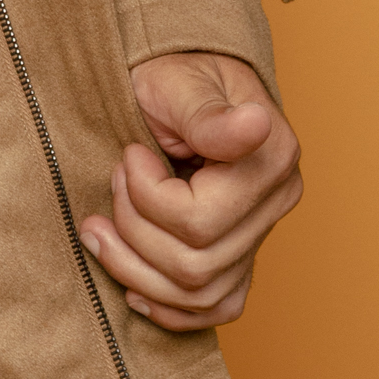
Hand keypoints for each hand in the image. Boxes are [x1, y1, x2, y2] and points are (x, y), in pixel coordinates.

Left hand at [81, 53, 301, 333]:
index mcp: (271, 157)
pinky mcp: (240, 253)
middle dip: (133, 227)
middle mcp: (275, 202)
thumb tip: (256, 124)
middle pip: (194, 266)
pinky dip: (170, 307)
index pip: (198, 220)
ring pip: (198, 294)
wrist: (176, 75)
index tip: (130, 153)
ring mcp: (259, 232)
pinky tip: (134, 289)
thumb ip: (209, 116)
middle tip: (114, 179)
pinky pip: (215, 307)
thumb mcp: (177, 82)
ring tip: (103, 225)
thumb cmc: (173, 71)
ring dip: (135, 268)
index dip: (146, 195)